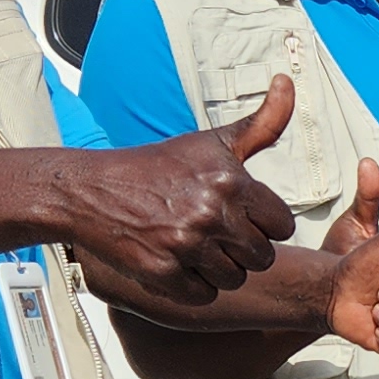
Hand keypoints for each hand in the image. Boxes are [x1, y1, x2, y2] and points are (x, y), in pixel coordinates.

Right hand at [67, 71, 300, 302]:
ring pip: (235, 279)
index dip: (264, 224)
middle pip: (262, 257)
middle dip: (243, 249)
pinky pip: (203, 296)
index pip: (283, 225)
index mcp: (230, 181)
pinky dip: (192, 287)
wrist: (90, 191)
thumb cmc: (157, 167)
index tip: (240, 216)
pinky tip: (176, 262)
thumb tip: (287, 81)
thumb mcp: (211, 142)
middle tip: (215, 234)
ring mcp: (186, 245)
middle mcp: (211, 213)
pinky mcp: (162, 272)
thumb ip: (261, 123)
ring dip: (219, 270)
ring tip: (194, 247)